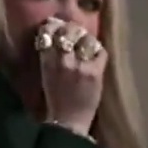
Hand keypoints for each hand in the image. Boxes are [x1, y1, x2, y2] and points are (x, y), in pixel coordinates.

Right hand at [36, 17, 106, 134]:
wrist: (68, 122)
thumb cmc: (56, 100)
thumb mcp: (46, 75)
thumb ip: (51, 57)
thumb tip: (55, 39)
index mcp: (47, 62)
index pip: (49, 33)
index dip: (54, 26)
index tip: (57, 25)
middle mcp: (63, 61)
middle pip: (68, 32)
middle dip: (72, 29)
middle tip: (75, 33)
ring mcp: (81, 66)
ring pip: (86, 39)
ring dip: (87, 39)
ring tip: (87, 43)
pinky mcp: (95, 73)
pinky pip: (101, 52)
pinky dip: (100, 51)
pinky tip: (97, 56)